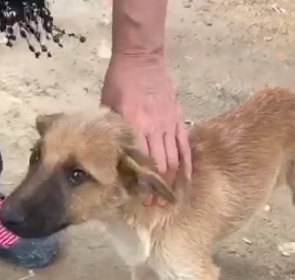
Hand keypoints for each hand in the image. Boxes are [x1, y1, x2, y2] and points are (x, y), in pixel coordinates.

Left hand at [100, 53, 191, 205]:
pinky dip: (186, 164)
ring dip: (171, 181)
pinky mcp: (178, 119)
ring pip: (173, 159)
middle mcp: (153, 128)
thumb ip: (113, 132)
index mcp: (134, 126)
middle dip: (156, 187)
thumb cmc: (118, 82)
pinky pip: (184, 146)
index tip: (139, 198)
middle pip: (158, 165)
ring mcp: (168, 125)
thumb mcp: (108, 107)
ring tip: (169, 198)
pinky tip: (186, 179)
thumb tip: (110, 155)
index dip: (140, 183)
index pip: (139, 161)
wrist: (141, 59)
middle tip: (153, 205)